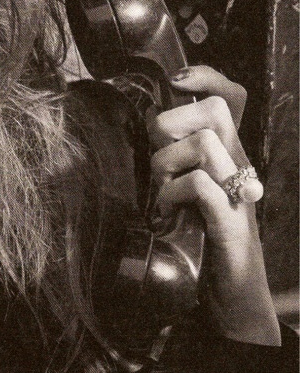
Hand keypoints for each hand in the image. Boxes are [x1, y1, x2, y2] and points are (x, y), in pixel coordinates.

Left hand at [147, 65, 280, 346]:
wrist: (232, 295)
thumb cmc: (200, 240)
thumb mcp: (184, 190)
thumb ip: (171, 161)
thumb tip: (134, 133)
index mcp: (227, 154)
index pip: (230, 98)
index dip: (206, 77)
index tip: (176, 80)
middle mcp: (238, 166)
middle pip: (217, 110)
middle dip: (173, 123)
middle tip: (159, 157)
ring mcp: (238, 194)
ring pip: (205, 143)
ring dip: (168, 163)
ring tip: (160, 191)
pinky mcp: (230, 224)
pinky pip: (201, 185)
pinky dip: (173, 193)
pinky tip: (165, 212)